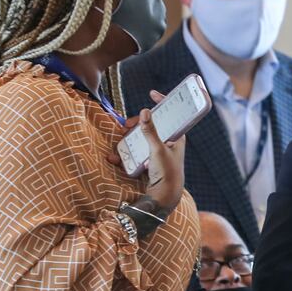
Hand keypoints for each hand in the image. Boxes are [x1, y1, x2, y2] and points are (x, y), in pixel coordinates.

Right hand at [105, 90, 186, 211]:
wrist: (164, 197)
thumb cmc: (167, 172)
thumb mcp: (158, 149)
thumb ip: (150, 131)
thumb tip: (145, 111)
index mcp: (176, 137)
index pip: (171, 114)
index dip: (163, 102)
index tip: (152, 93)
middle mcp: (168, 143)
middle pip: (151, 126)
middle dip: (137, 124)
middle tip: (127, 125)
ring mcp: (158, 153)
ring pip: (141, 139)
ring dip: (129, 138)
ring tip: (120, 139)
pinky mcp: (149, 163)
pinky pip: (136, 154)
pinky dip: (126, 154)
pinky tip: (114, 158)